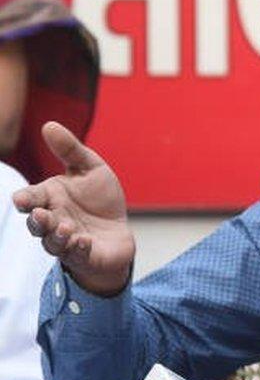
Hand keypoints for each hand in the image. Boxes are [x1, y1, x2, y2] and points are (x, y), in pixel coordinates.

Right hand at [11, 121, 133, 295]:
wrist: (117, 232)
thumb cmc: (98, 199)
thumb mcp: (90, 169)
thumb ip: (70, 150)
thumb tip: (49, 124)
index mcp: (49, 198)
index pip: (30, 199)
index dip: (25, 200)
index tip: (21, 200)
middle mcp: (52, 221)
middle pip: (36, 223)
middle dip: (37, 220)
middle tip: (41, 215)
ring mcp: (65, 241)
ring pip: (53, 241)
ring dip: (57, 235)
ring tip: (66, 228)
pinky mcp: (84, 255)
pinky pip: (77, 254)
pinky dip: (79, 248)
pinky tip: (84, 240)